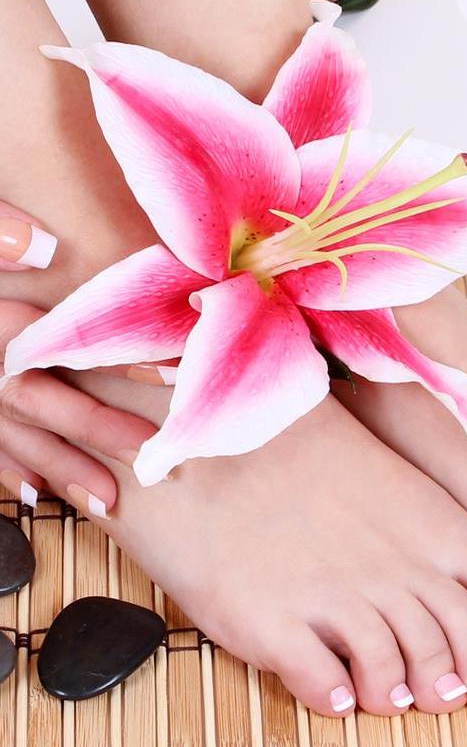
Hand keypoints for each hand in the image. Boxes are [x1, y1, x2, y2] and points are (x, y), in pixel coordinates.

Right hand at [0, 203, 159, 516]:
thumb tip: (41, 245)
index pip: (58, 342)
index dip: (116, 358)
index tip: (170, 376)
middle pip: (39, 402)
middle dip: (95, 431)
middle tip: (149, 456)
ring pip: (11, 437)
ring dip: (58, 468)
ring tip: (108, 501)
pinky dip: (5, 470)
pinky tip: (35, 493)